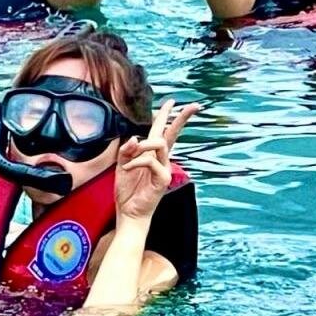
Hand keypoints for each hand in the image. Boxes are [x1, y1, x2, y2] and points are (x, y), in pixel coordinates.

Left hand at [114, 98, 199, 221]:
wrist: (128, 213)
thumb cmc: (127, 191)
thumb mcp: (121, 165)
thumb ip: (126, 150)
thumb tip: (135, 137)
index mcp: (151, 154)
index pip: (161, 131)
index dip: (166, 116)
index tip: (172, 102)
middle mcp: (161, 159)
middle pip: (173, 134)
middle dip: (182, 118)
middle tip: (194, 106)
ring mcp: (164, 168)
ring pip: (160, 143)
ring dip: (143, 145)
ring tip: (129, 158)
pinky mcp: (163, 178)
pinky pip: (150, 160)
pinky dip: (136, 161)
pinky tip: (127, 168)